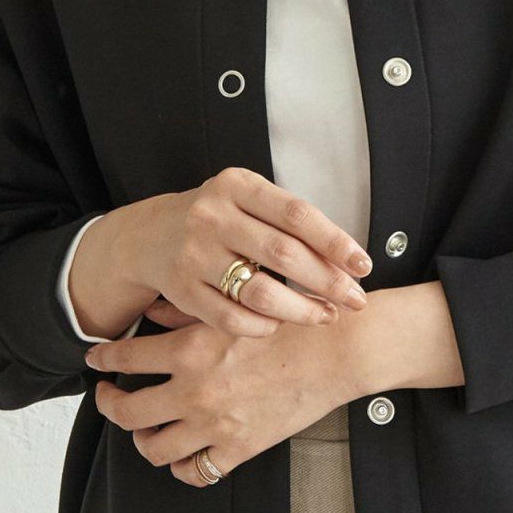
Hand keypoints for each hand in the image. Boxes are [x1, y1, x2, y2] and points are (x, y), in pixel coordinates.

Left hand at [86, 299, 362, 482]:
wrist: (336, 352)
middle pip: (126, 412)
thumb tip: (151, 312)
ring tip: (144, 429)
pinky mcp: (240, 448)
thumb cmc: (291, 322)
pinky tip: (183, 454)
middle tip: (109, 397)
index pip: (123, 357)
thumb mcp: (233, 306)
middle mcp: (194, 391)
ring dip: (142, 439)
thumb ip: (185, 310)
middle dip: (109, 404)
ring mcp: (215, 424)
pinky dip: (182, 467)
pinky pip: (195, 471)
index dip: (102, 359)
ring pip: (153, 448)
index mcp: (189, 350)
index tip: (96, 360)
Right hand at [136, 167, 372, 336]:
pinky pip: (232, 319)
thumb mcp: (248, 200)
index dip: (336, 241)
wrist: (150, 236)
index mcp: (236, 186)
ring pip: (260, 292)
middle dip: (328, 280)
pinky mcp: (182, 290)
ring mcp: (193, 254)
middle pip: (284, 254)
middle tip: (355, 298)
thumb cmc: (218, 219)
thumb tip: (348, 259)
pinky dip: (264, 326)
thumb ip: (290, 221)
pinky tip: (281, 323)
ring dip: (302, 310)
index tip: (362, 265)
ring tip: (326, 315)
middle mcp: (211, 216)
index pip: (297, 214)